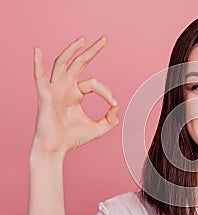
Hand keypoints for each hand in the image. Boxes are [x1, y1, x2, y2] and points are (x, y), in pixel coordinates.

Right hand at [32, 35, 119, 154]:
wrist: (56, 149)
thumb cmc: (73, 138)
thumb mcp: (99, 128)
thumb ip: (111, 118)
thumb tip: (117, 106)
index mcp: (76, 94)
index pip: (94, 83)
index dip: (107, 92)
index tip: (114, 104)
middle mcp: (65, 88)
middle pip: (78, 63)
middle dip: (91, 51)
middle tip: (104, 39)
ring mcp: (55, 90)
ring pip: (62, 64)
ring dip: (72, 50)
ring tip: (83, 39)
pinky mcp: (45, 96)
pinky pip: (40, 77)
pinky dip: (37, 63)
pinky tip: (37, 50)